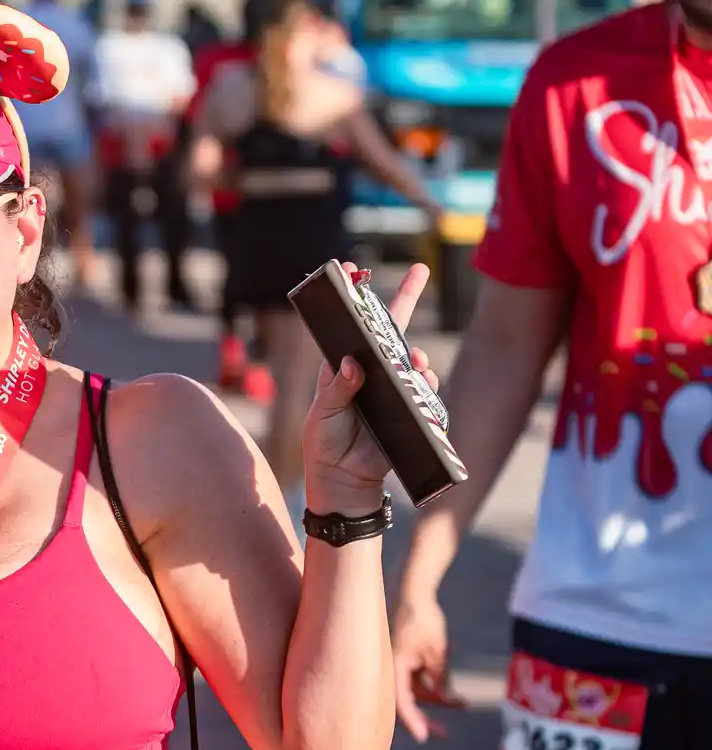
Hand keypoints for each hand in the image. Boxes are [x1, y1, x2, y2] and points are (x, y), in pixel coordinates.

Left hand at [303, 262, 436, 512]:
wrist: (343, 480)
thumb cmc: (325, 443)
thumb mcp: (323, 414)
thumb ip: (338, 388)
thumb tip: (353, 363)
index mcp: (344, 367)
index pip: (353, 327)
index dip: (357, 299)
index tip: (354, 269)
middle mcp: (372, 372)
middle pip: (392, 330)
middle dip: (408, 297)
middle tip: (420, 271)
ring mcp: (393, 389)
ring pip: (414, 359)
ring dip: (417, 355)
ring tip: (415, 361)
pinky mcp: (410, 409)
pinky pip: (426, 391)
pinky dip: (426, 385)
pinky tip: (423, 382)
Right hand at [393, 589, 464, 741]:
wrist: (416, 594)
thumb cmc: (423, 620)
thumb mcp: (437, 650)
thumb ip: (439, 675)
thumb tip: (444, 698)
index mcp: (394, 667)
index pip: (402, 701)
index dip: (413, 721)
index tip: (424, 737)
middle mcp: (393, 669)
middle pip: (408, 700)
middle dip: (426, 716)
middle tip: (443, 733)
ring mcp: (400, 665)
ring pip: (417, 691)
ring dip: (437, 698)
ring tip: (462, 704)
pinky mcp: (407, 659)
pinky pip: (420, 679)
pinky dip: (435, 683)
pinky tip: (454, 690)